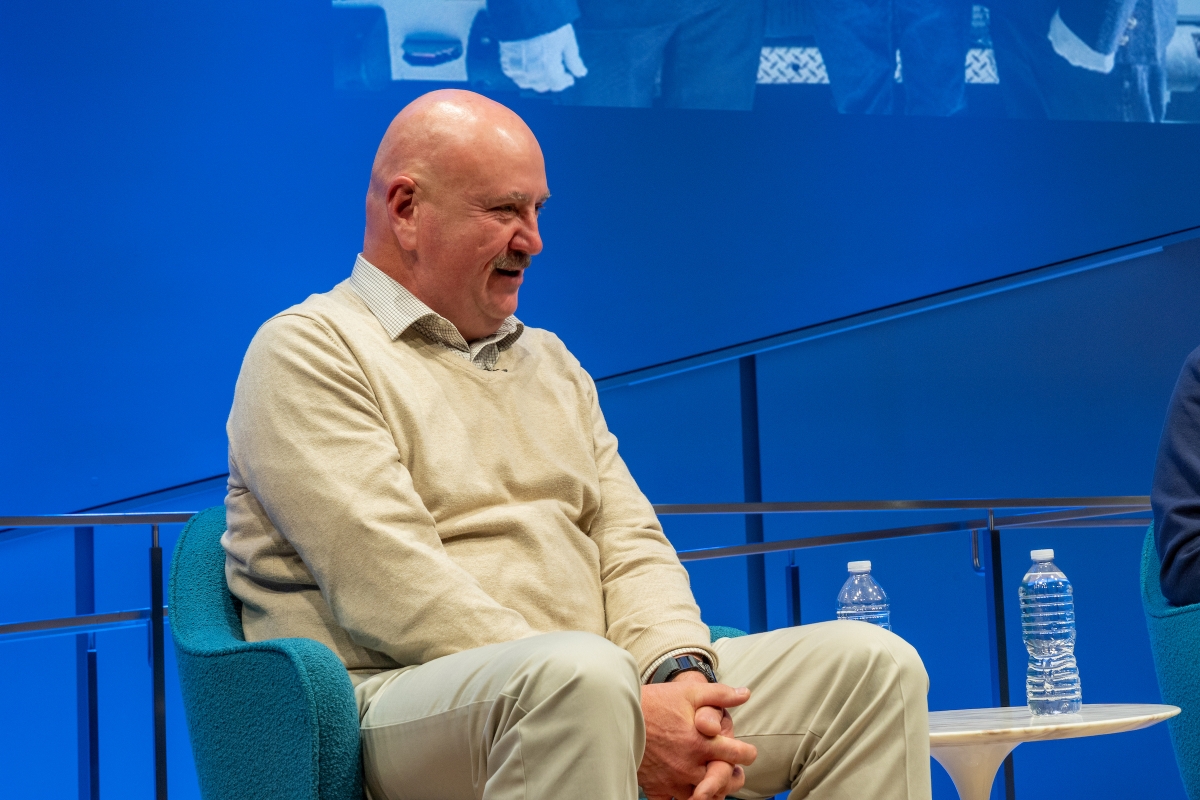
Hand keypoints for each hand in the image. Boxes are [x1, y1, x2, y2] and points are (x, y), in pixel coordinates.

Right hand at [498, 23, 587, 92]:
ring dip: (535, 79)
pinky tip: (527, 63)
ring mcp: (517, 68)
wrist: (524, 10)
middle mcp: (532, 73)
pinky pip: (514, 74)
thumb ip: (574, 60)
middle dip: (551, 80)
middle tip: (556, 69)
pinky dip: (521, 72)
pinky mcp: (506, 60)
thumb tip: (580, 73)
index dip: (565, 81)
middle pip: (543, 86)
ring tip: (541, 67)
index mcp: (549, 70)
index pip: (558, 84)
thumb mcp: (567, 40)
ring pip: (527, 82)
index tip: (569, 77)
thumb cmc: (548, 22)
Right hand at [638, 677, 755, 799]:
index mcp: (702, 743)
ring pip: (703, 798)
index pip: (738, 754)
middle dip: (733, 777)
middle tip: (732, 771)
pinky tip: (683, 791)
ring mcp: (673, 780)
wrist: (618, 714)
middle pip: (725, 782)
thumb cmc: (655, 702)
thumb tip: (745, 694)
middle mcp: (690, 766)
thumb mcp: (689, 692)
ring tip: (709, 779)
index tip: (747, 753)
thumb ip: (720, 695)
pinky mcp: (656, 788)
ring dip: (710, 790)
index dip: (748, 753)